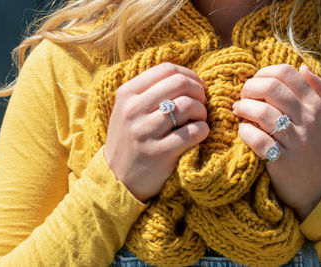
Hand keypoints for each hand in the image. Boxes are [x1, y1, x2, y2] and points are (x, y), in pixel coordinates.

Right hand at [104, 63, 208, 202]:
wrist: (117, 179)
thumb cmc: (129, 140)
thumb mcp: (128, 110)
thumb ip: (150, 92)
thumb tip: (186, 78)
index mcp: (127, 94)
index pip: (167, 69)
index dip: (190, 75)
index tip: (197, 87)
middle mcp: (133, 110)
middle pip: (180, 83)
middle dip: (199, 91)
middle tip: (202, 104)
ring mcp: (144, 132)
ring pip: (187, 106)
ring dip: (202, 111)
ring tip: (200, 120)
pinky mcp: (158, 153)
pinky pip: (192, 132)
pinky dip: (203, 130)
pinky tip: (199, 134)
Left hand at [233, 64, 320, 219]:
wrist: (320, 189)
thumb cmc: (319, 149)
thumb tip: (304, 68)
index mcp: (317, 105)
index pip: (287, 73)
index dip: (264, 73)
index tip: (255, 83)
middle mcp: (309, 120)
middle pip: (272, 88)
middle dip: (249, 88)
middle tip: (242, 96)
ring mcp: (296, 141)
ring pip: (263, 113)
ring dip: (243, 108)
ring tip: (238, 110)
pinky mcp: (283, 160)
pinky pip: (258, 140)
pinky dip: (245, 132)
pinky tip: (243, 131)